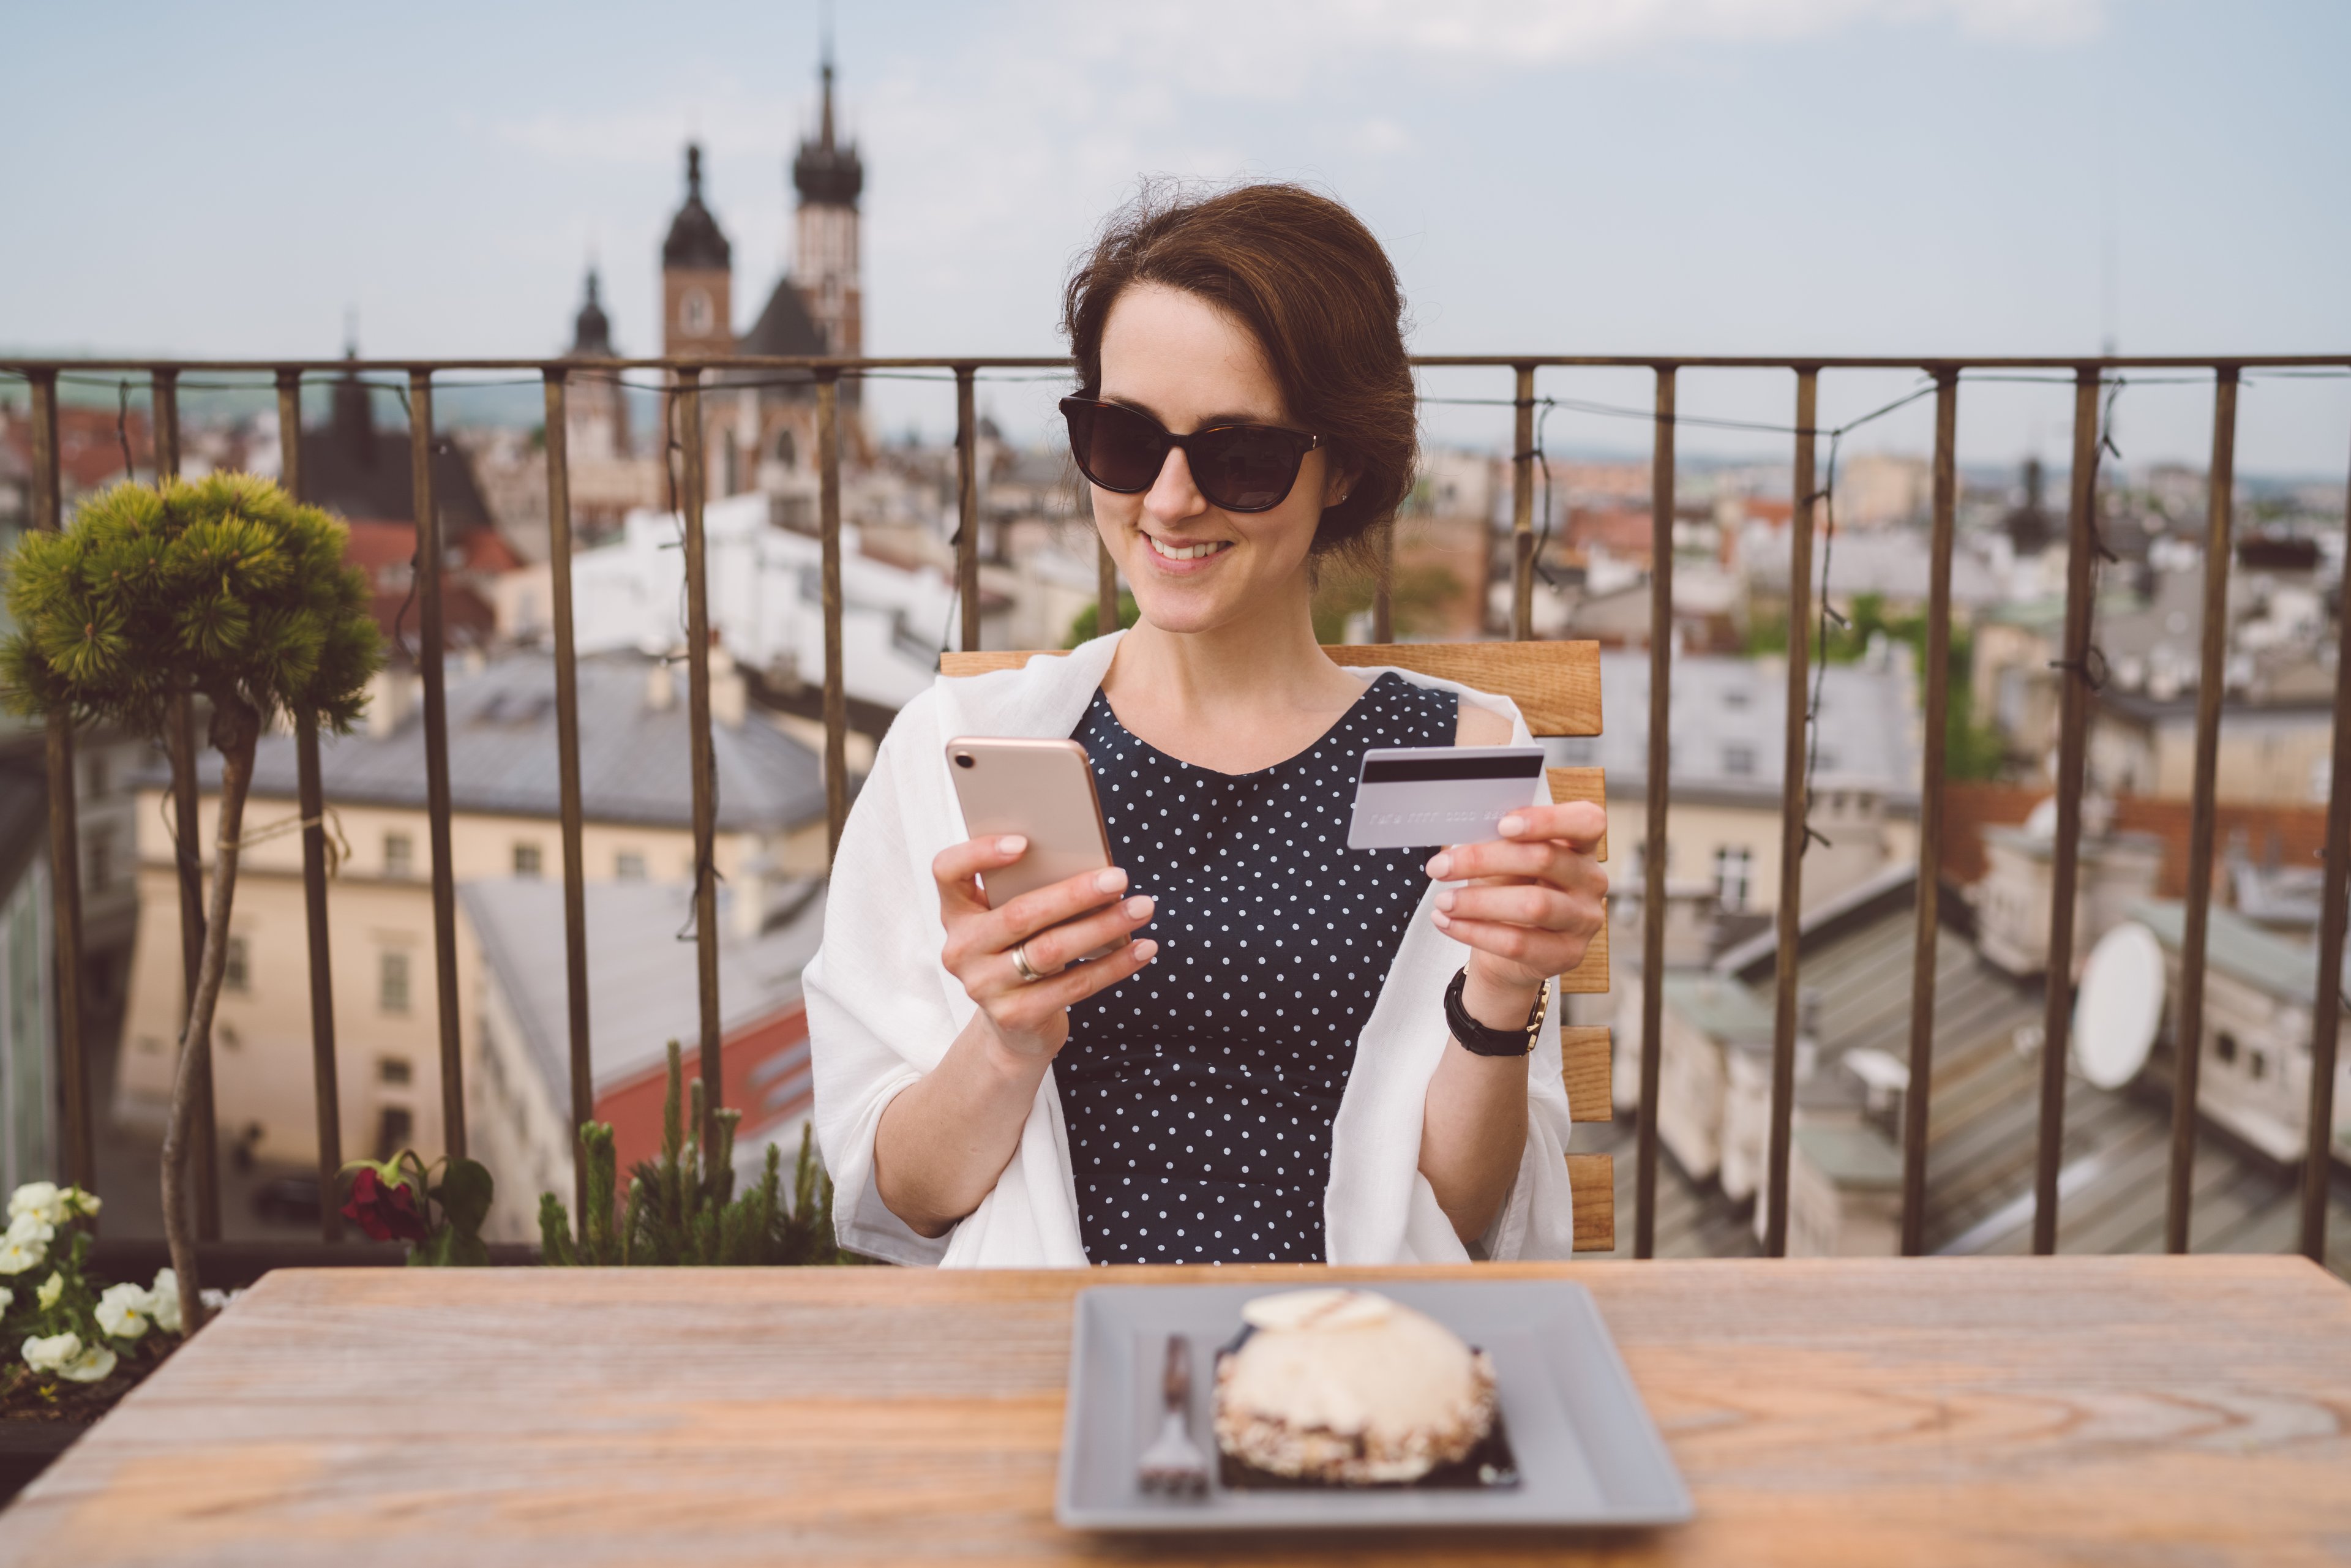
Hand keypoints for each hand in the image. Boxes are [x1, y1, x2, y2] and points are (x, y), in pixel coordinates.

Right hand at [932, 835, 1157, 1063]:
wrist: (1014, 1027)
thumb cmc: (1022, 952)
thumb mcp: (1013, 921)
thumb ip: (1030, 891)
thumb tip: (1092, 866)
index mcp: (957, 912)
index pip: (948, 871)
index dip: (980, 854)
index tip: (1024, 843)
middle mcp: (961, 949)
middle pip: (1019, 914)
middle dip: (1075, 893)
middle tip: (1119, 877)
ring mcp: (984, 986)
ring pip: (1051, 950)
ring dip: (1104, 927)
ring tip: (1141, 908)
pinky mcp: (1014, 1016)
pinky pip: (1073, 986)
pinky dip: (1114, 965)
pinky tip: (1143, 948)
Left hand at [1424, 801, 1607, 1011]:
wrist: (1506, 952)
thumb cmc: (1507, 890)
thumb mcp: (1504, 862)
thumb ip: (1497, 843)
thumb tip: (1464, 828)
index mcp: (1580, 845)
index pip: (1587, 821)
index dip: (1548, 819)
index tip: (1503, 824)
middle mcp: (1591, 880)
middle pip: (1545, 859)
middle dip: (1484, 859)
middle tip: (1440, 867)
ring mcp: (1584, 920)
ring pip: (1533, 904)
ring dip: (1478, 901)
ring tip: (1443, 901)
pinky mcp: (1567, 954)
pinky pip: (1518, 942)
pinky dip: (1475, 932)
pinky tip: (1447, 923)